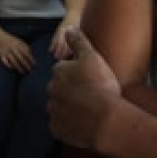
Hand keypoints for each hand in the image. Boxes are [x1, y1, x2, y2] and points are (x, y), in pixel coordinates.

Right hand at [0, 32, 34, 73]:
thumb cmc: (11, 40)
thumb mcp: (19, 41)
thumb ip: (25, 47)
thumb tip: (31, 55)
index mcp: (18, 44)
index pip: (25, 52)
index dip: (30, 59)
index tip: (34, 64)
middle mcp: (12, 48)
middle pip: (20, 58)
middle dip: (25, 64)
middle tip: (29, 70)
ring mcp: (6, 52)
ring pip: (13, 61)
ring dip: (18, 67)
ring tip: (23, 72)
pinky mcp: (0, 55)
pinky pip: (5, 62)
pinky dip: (9, 66)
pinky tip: (13, 69)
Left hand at [47, 27, 121, 149]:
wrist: (104, 120)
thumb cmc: (100, 86)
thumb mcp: (92, 57)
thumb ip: (79, 41)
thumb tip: (69, 28)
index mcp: (59, 72)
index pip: (64, 69)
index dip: (77, 74)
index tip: (89, 79)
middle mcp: (51, 90)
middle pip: (60, 88)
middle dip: (71, 90)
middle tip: (89, 94)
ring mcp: (53, 111)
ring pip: (59, 106)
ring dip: (69, 107)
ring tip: (88, 110)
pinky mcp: (56, 129)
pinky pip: (60, 124)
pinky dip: (69, 124)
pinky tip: (82, 123)